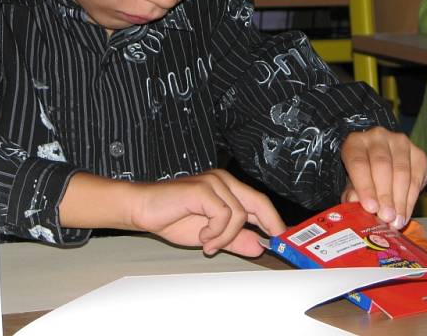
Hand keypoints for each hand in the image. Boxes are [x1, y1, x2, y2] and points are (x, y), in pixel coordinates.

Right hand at [129, 170, 284, 256]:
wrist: (142, 209)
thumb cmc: (172, 218)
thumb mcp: (210, 235)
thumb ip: (233, 239)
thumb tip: (258, 246)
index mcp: (228, 188)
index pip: (259, 202)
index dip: (274, 220)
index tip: (284, 239)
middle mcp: (224, 180)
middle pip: (259, 202)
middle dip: (269, 225)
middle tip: (269, 245)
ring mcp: (214, 182)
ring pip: (239, 215)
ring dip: (225, 237)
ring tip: (208, 243)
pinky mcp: (203, 189)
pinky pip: (223, 215)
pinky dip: (215, 232)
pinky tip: (202, 236)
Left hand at [340, 127, 426, 229]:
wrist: (381, 164)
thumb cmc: (363, 176)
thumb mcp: (351, 184)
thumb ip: (352, 193)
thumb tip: (355, 202)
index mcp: (355, 142)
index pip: (358, 163)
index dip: (365, 187)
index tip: (370, 208)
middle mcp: (377, 137)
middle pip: (382, 166)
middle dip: (385, 195)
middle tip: (386, 217)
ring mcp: (400, 142)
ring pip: (401, 171)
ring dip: (400, 200)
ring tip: (396, 220)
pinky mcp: (418, 153)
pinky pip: (417, 177)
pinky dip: (411, 199)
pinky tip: (405, 213)